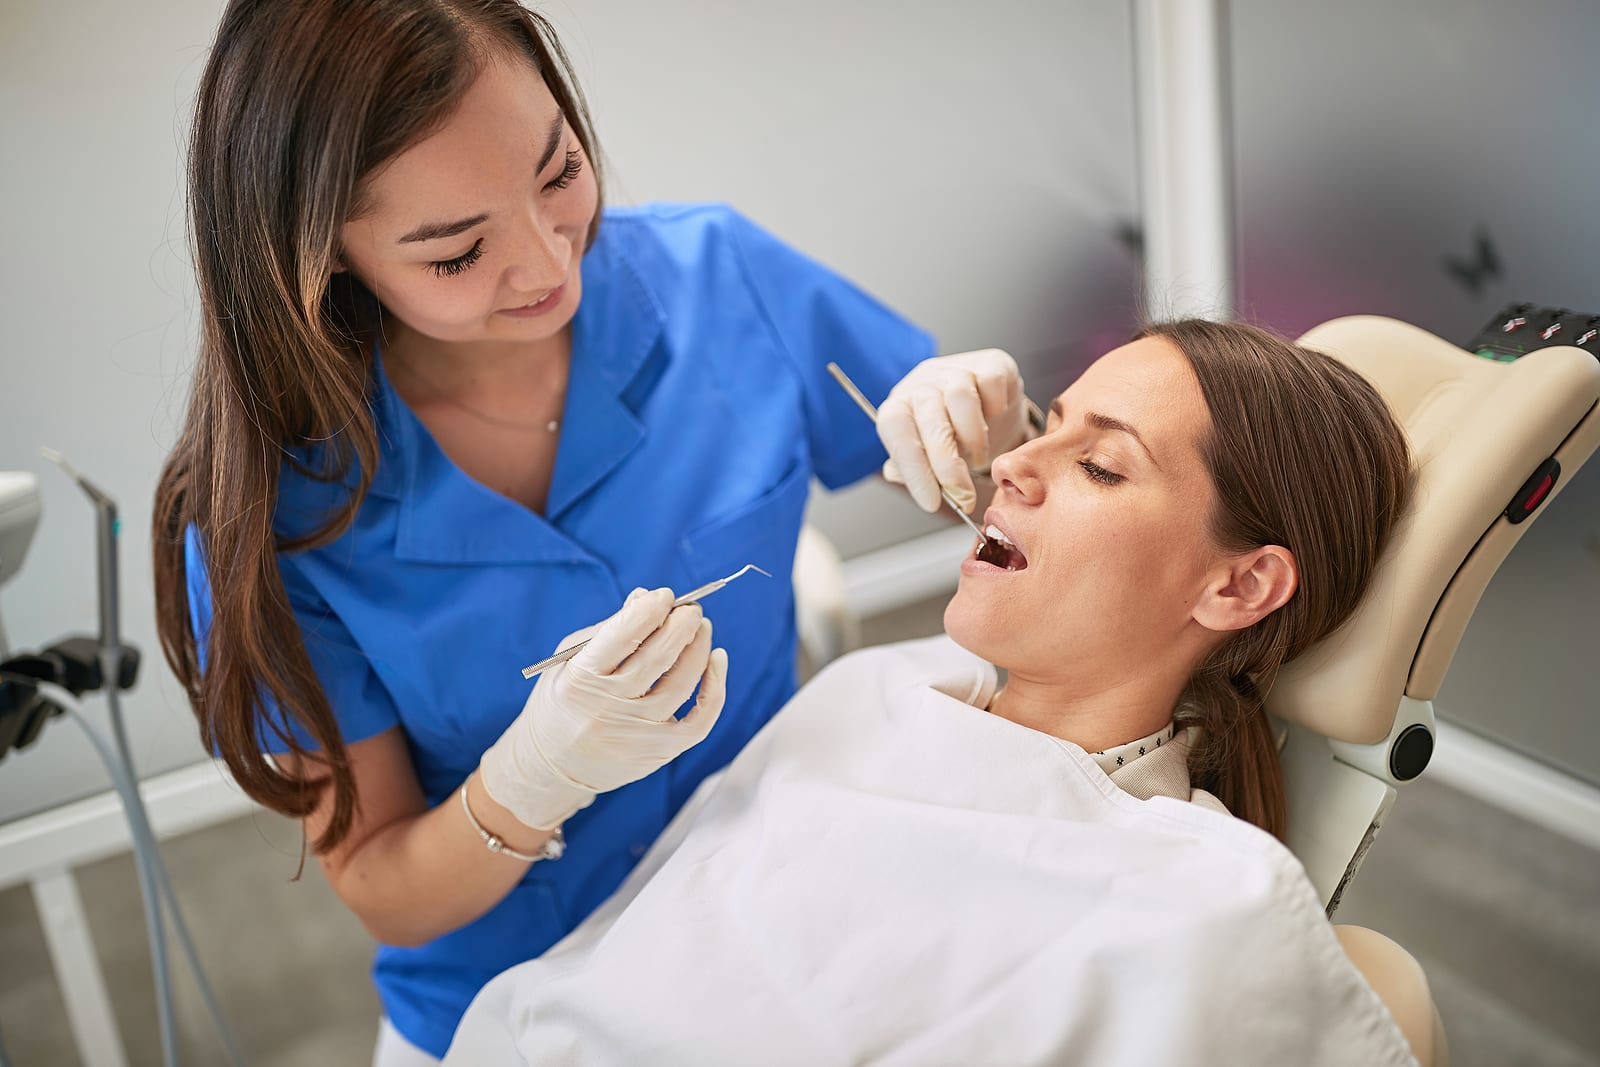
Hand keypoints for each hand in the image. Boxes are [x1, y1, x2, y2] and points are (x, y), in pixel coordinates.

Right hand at [479, 588, 728, 830]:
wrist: (553, 766)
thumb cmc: (564, 700)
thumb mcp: (571, 660)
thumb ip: (610, 629)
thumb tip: (648, 599)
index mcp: (581, 677)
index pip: (624, 635)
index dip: (651, 609)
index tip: (664, 596)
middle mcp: (608, 706)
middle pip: (658, 656)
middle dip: (681, 624)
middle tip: (691, 609)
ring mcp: (636, 732)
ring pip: (682, 682)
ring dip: (699, 647)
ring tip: (701, 628)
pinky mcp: (659, 752)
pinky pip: (699, 721)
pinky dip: (715, 688)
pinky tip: (716, 660)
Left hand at [877, 348, 1026, 513]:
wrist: (987, 404)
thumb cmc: (951, 432)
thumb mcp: (927, 454)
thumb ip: (911, 468)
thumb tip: (898, 475)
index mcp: (899, 406)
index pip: (897, 433)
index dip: (913, 469)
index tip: (931, 502)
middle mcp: (923, 383)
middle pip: (931, 418)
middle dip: (948, 465)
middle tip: (963, 496)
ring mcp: (956, 369)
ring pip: (961, 398)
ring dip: (973, 439)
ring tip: (978, 460)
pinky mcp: (991, 363)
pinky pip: (992, 385)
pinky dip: (996, 410)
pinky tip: (993, 422)